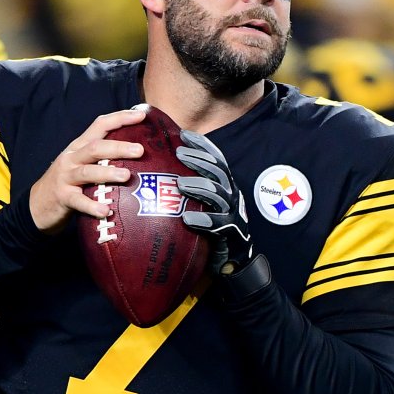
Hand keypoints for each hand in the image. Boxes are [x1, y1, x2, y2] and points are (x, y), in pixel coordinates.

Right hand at [29, 108, 146, 232]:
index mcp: (80, 146)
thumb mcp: (82, 163)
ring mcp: (66, 177)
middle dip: (118, 147)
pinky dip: (92, 206)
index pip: (100, 125)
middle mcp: (72, 158)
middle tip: (140, 150)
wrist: (37, 204)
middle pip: (96, 147)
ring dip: (107, 172)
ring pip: (87, 172)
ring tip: (126, 176)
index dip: (120, 118)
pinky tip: (106, 210)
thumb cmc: (69, 182)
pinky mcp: (62, 197)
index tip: (141, 116)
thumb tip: (139, 153)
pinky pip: (79, 201)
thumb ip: (103, 157)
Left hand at [175, 130, 251, 275]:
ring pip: (218, 194)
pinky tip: (187, 219)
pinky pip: (218, 224)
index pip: (215, 158)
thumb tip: (160, 170)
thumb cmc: (211, 227)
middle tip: (179, 153)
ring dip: (198, 186)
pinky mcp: (231, 233)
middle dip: (199, 160)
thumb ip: (189, 186)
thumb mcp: (202, 203)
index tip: (183, 134)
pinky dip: (203, 220)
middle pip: (217, 171)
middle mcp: (231, 194)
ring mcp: (232, 213)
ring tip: (180, 184)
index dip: (202, 145)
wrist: (232, 259)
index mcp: (224, 184)